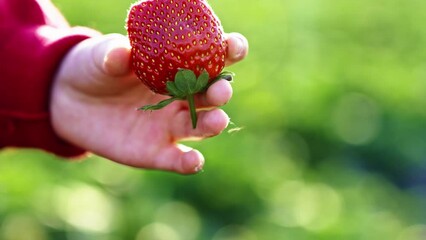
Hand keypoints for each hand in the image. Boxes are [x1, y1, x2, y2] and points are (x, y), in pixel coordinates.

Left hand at [50, 33, 247, 173]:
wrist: (70, 100)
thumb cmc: (96, 69)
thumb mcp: (101, 56)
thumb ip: (113, 54)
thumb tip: (122, 54)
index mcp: (177, 67)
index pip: (212, 58)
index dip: (228, 51)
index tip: (233, 46)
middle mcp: (181, 97)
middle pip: (211, 95)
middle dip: (221, 92)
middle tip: (221, 89)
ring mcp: (171, 125)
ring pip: (201, 127)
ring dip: (213, 125)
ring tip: (217, 121)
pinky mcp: (157, 152)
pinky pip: (178, 160)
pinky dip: (189, 163)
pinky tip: (193, 161)